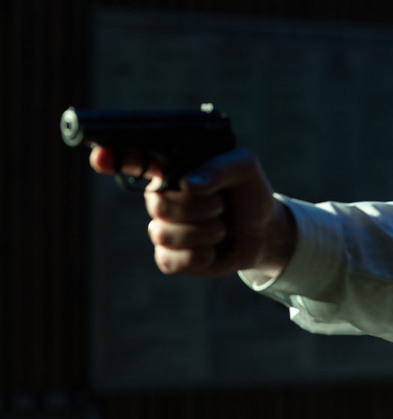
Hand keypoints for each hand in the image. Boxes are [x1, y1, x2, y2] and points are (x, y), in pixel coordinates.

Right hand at [88, 146, 295, 278]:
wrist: (265, 230)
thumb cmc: (249, 192)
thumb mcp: (245, 168)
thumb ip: (221, 167)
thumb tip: (189, 183)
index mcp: (172, 170)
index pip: (132, 161)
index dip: (112, 158)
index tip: (102, 158)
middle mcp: (162, 197)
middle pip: (156, 203)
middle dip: (195, 207)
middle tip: (219, 205)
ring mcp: (164, 228)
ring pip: (162, 234)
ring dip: (203, 232)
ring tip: (222, 227)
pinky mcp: (172, 256)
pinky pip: (169, 260)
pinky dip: (198, 256)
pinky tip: (213, 249)